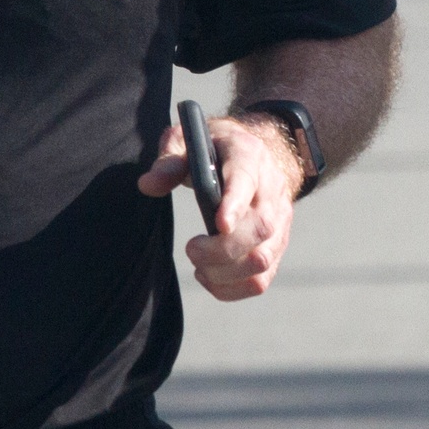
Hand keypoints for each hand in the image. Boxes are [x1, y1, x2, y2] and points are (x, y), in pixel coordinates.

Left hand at [138, 114, 302, 302]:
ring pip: (263, 259)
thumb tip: (148, 185)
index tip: (217, 225)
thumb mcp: (188, 141)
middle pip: (259, 228)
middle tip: (191, 248)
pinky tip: (209, 276)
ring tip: (198, 265)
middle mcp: (272, 189)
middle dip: (221, 249)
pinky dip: (231, 288)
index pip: (247, 182)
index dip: (235, 205)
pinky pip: (261, 279)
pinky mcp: (276, 246)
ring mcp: (280, 221)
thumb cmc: (214, 149)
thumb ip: (169, 161)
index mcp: (249, 156)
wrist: (257, 156)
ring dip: (224, 273)